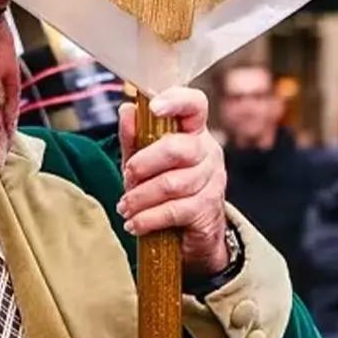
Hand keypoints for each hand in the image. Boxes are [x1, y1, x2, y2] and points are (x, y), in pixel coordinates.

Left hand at [117, 88, 231, 277]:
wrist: (191, 235)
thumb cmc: (167, 190)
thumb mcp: (145, 162)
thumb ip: (135, 137)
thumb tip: (126, 110)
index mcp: (194, 131)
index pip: (195, 105)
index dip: (176, 101)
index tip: (153, 107)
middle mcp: (208, 151)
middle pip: (178, 148)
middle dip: (144, 164)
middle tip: (128, 176)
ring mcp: (212, 180)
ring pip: (172, 184)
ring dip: (140, 197)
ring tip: (125, 207)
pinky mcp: (208, 208)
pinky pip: (174, 210)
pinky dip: (148, 219)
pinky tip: (134, 224)